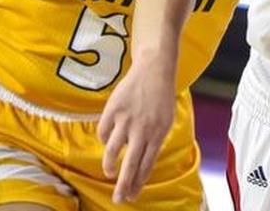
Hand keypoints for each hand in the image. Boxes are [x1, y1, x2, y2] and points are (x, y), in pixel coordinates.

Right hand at [97, 58, 175, 203]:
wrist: (153, 70)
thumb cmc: (160, 98)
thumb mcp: (166, 121)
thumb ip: (154, 141)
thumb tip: (141, 164)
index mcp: (158, 133)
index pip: (147, 165)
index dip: (138, 182)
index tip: (132, 196)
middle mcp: (142, 129)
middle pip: (130, 164)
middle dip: (123, 185)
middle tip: (118, 199)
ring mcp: (126, 119)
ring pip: (113, 151)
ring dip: (109, 165)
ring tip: (109, 172)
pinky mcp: (113, 109)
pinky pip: (103, 132)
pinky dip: (104, 140)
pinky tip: (108, 141)